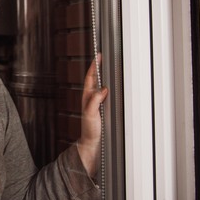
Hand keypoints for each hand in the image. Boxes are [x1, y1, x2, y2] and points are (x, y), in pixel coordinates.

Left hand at [77, 54, 107, 177]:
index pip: (90, 78)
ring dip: (103, 75)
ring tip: (108, 66)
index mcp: (87, 97)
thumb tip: (102, 89)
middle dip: (98, 67)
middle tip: (103, 56)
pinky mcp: (101, 108)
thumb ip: (94, 101)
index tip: (98, 56)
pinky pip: (105, 93)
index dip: (93, 66)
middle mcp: (90, 98)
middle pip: (94, 78)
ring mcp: (96, 102)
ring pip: (99, 85)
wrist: (91, 143)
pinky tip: (113, 85)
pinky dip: (108, 87)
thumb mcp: (91, 115)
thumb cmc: (89, 130)